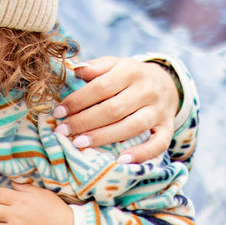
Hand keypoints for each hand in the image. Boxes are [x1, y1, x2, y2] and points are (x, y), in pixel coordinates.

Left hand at [53, 57, 178, 162]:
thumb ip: (95, 67)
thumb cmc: (129, 76)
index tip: (58, 112)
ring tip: (79, 143)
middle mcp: (147, 91)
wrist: (166, 83)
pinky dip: (142, 154)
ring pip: (132, 127)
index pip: (101, 87)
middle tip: (63, 131)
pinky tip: (121, 160)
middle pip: (114, 109)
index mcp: (131, 71)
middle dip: (84, 122)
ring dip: (104, 137)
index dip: (77, 101)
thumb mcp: (114, 64)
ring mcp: (159, 111)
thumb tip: (75, 69)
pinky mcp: (167, 128)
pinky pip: (159, 144)